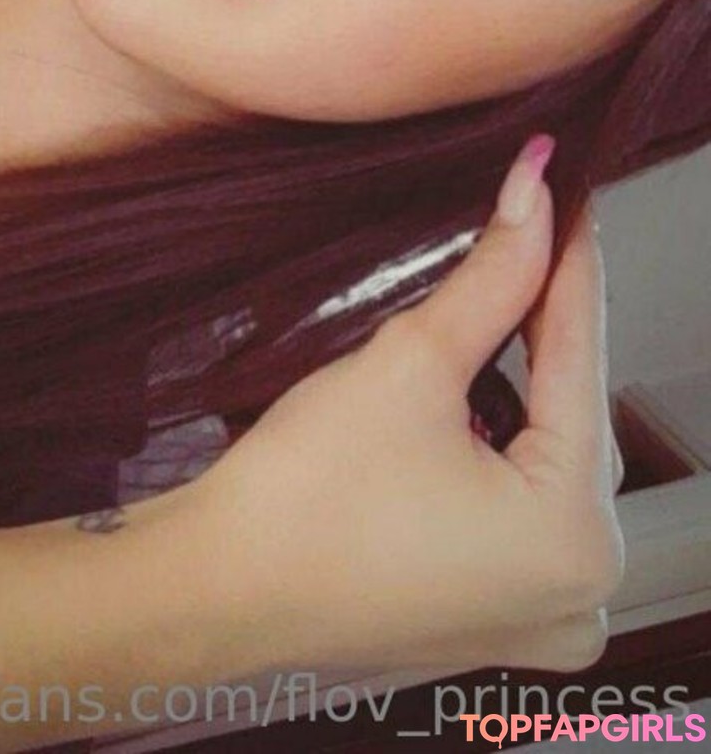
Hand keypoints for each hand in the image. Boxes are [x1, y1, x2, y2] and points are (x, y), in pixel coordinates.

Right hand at [183, 137, 624, 678]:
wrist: (215, 587)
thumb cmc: (304, 493)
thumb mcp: (410, 365)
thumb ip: (491, 277)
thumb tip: (535, 191)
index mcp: (575, 535)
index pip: (583, 358)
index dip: (568, 260)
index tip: (564, 184)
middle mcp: (579, 590)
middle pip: (571, 411)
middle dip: (541, 322)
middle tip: (528, 225)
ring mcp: (540, 614)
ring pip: (549, 454)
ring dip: (522, 378)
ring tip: (499, 289)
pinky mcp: (496, 613)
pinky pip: (523, 501)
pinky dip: (504, 440)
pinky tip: (475, 382)